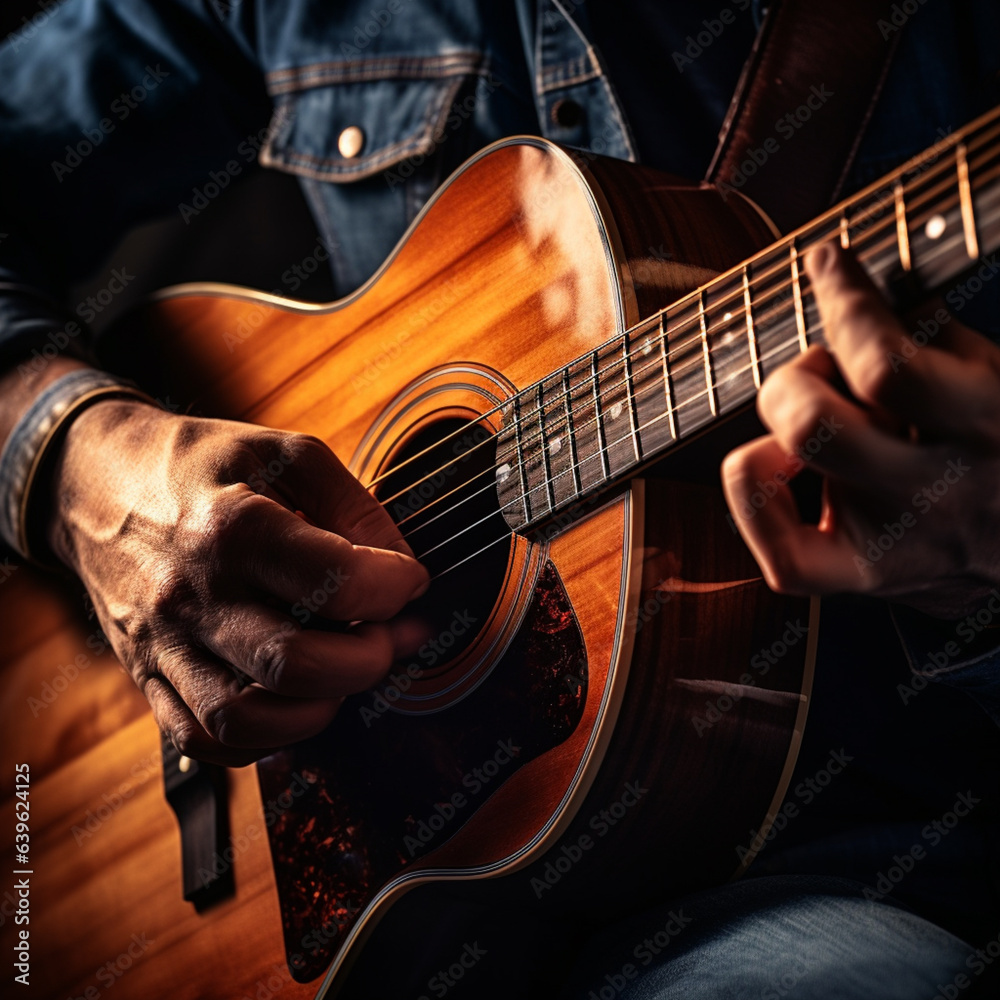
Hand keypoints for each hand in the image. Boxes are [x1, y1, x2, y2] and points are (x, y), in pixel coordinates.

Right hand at [46, 401, 428, 764]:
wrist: (93, 483)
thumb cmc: (198, 465)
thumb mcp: (283, 451)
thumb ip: (353, 504)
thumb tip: (401, 564)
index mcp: (231, 527)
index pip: (334, 580)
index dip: (393, 587)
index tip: (409, 579)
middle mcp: (192, 595)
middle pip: (294, 664)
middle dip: (368, 660)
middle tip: (389, 635)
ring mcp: (163, 644)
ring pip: (245, 719)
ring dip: (318, 710)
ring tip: (342, 672)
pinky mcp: (147, 675)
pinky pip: (202, 739)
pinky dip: (261, 740)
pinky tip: (292, 703)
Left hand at [721, 241, 999, 618]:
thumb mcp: (999, 374)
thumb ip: (934, 335)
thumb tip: (856, 291)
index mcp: (987, 428)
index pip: (887, 368)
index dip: (845, 302)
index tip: (827, 262)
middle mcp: (933, 494)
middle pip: (811, 429)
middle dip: (799, 376)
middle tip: (828, 368)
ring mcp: (891, 544)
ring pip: (774, 480)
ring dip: (777, 424)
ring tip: (812, 415)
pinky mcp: (861, 577)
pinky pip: (780, 557)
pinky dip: (754, 500)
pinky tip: (776, 466)